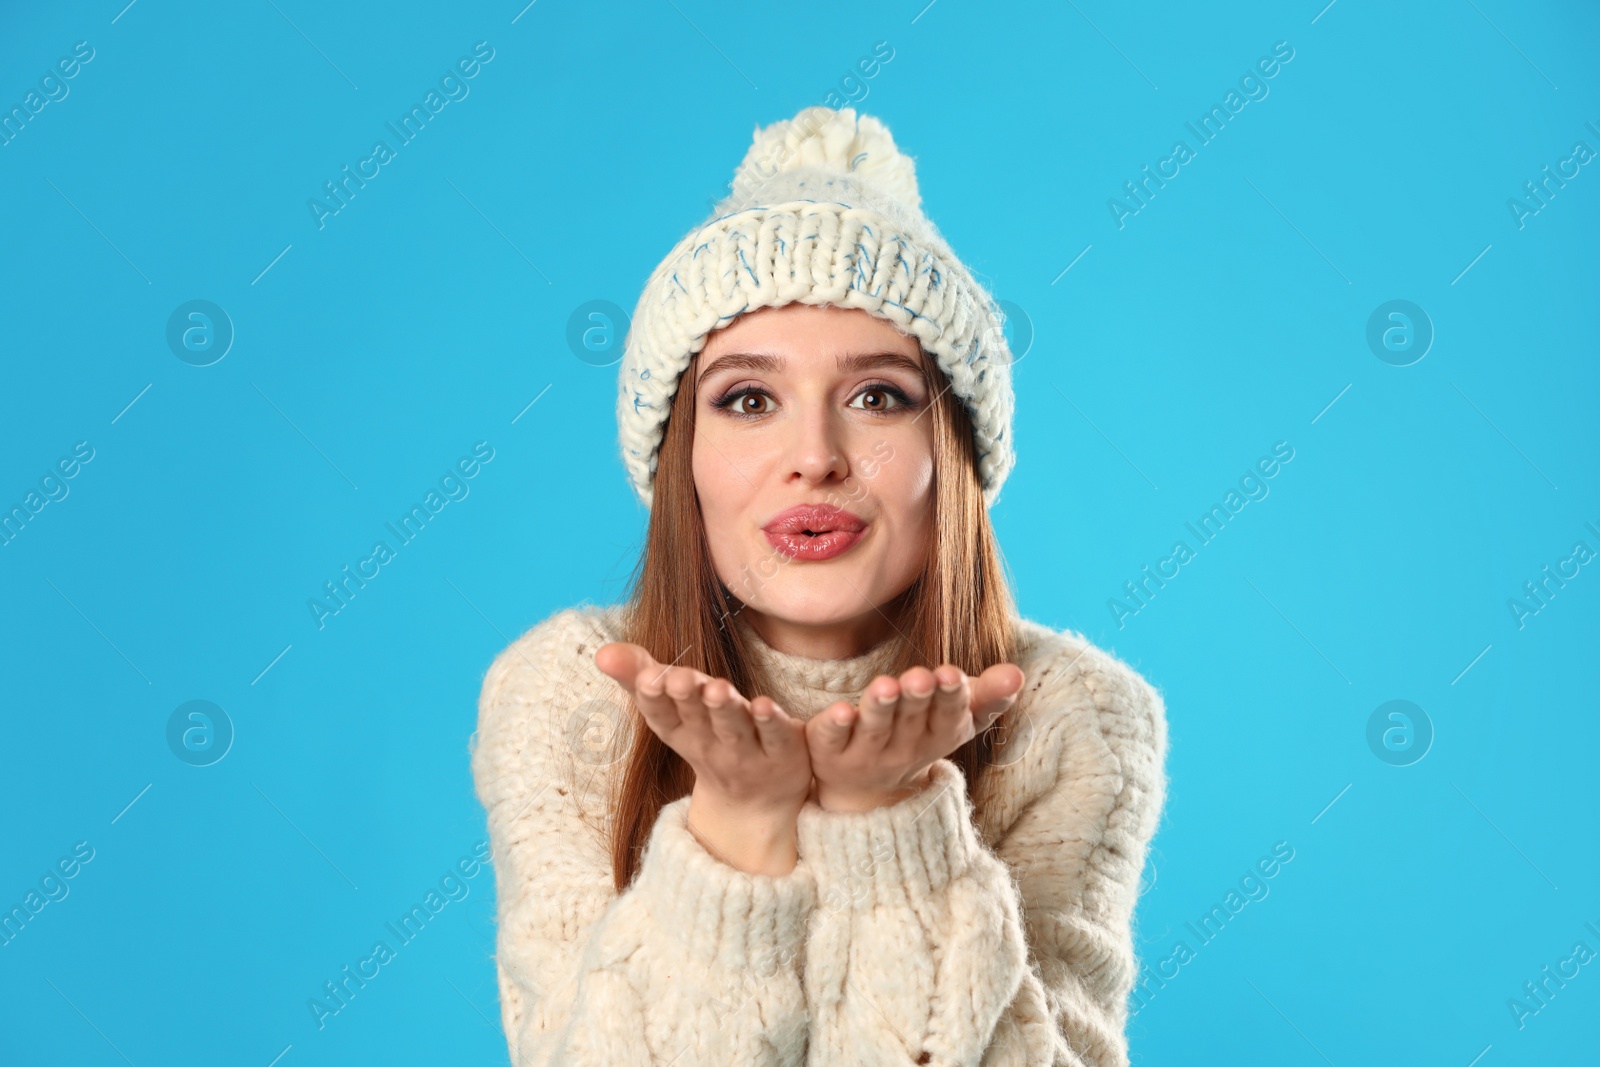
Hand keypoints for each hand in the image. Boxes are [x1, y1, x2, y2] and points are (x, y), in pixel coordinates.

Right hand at [594, 642, 811, 817]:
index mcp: (681, 731)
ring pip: (734, 728)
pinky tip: (765, 705)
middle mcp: (711, 744)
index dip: (654, 697)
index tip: (648, 677)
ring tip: (718, 688)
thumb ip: (640, 675)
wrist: (755, 803)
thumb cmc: (707, 738)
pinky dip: (771, 722)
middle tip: (681, 678)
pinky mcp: (783, 753)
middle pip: (697, 718)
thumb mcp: (671, 708)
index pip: (661, 715)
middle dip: (687, 698)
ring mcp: (747, 753)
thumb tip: (602, 653)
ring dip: (725, 709)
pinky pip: (775, 736)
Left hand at [805, 662, 1024, 812]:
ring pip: (874, 728)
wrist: (866, 791)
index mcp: (936, 734)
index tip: (951, 675)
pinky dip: (835, 726)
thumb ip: (987, 696)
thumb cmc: (917, 735)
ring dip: (880, 707)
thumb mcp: (956, 719)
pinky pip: (831, 738)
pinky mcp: (828, 752)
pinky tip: (840, 711)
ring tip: (885, 686)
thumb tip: (1017, 674)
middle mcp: (902, 747)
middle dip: (917, 698)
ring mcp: (865, 752)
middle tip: (920, 677)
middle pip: (911, 719)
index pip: (948, 716)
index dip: (950, 697)